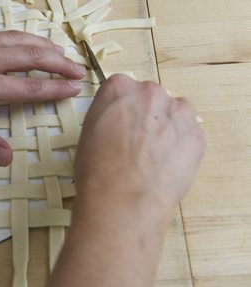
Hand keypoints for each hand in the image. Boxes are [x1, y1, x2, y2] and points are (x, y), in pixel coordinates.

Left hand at [0, 31, 84, 165]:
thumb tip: (8, 157)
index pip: (28, 86)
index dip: (55, 88)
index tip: (75, 88)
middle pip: (31, 56)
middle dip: (59, 63)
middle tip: (78, 70)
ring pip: (18, 40)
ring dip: (44, 45)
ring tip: (62, 53)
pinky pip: (0, 32)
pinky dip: (22, 36)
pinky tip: (27, 40)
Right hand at [74, 74, 204, 218]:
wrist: (122, 199)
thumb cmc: (97, 168)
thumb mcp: (88, 131)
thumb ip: (108, 114)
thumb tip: (119, 120)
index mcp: (119, 87)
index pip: (122, 88)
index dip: (120, 108)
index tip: (119, 123)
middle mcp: (150, 92)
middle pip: (151, 97)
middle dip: (146, 114)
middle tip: (136, 141)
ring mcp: (178, 112)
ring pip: (175, 112)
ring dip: (167, 126)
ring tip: (154, 153)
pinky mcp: (196, 135)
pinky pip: (189, 134)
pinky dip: (180, 145)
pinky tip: (165, 164)